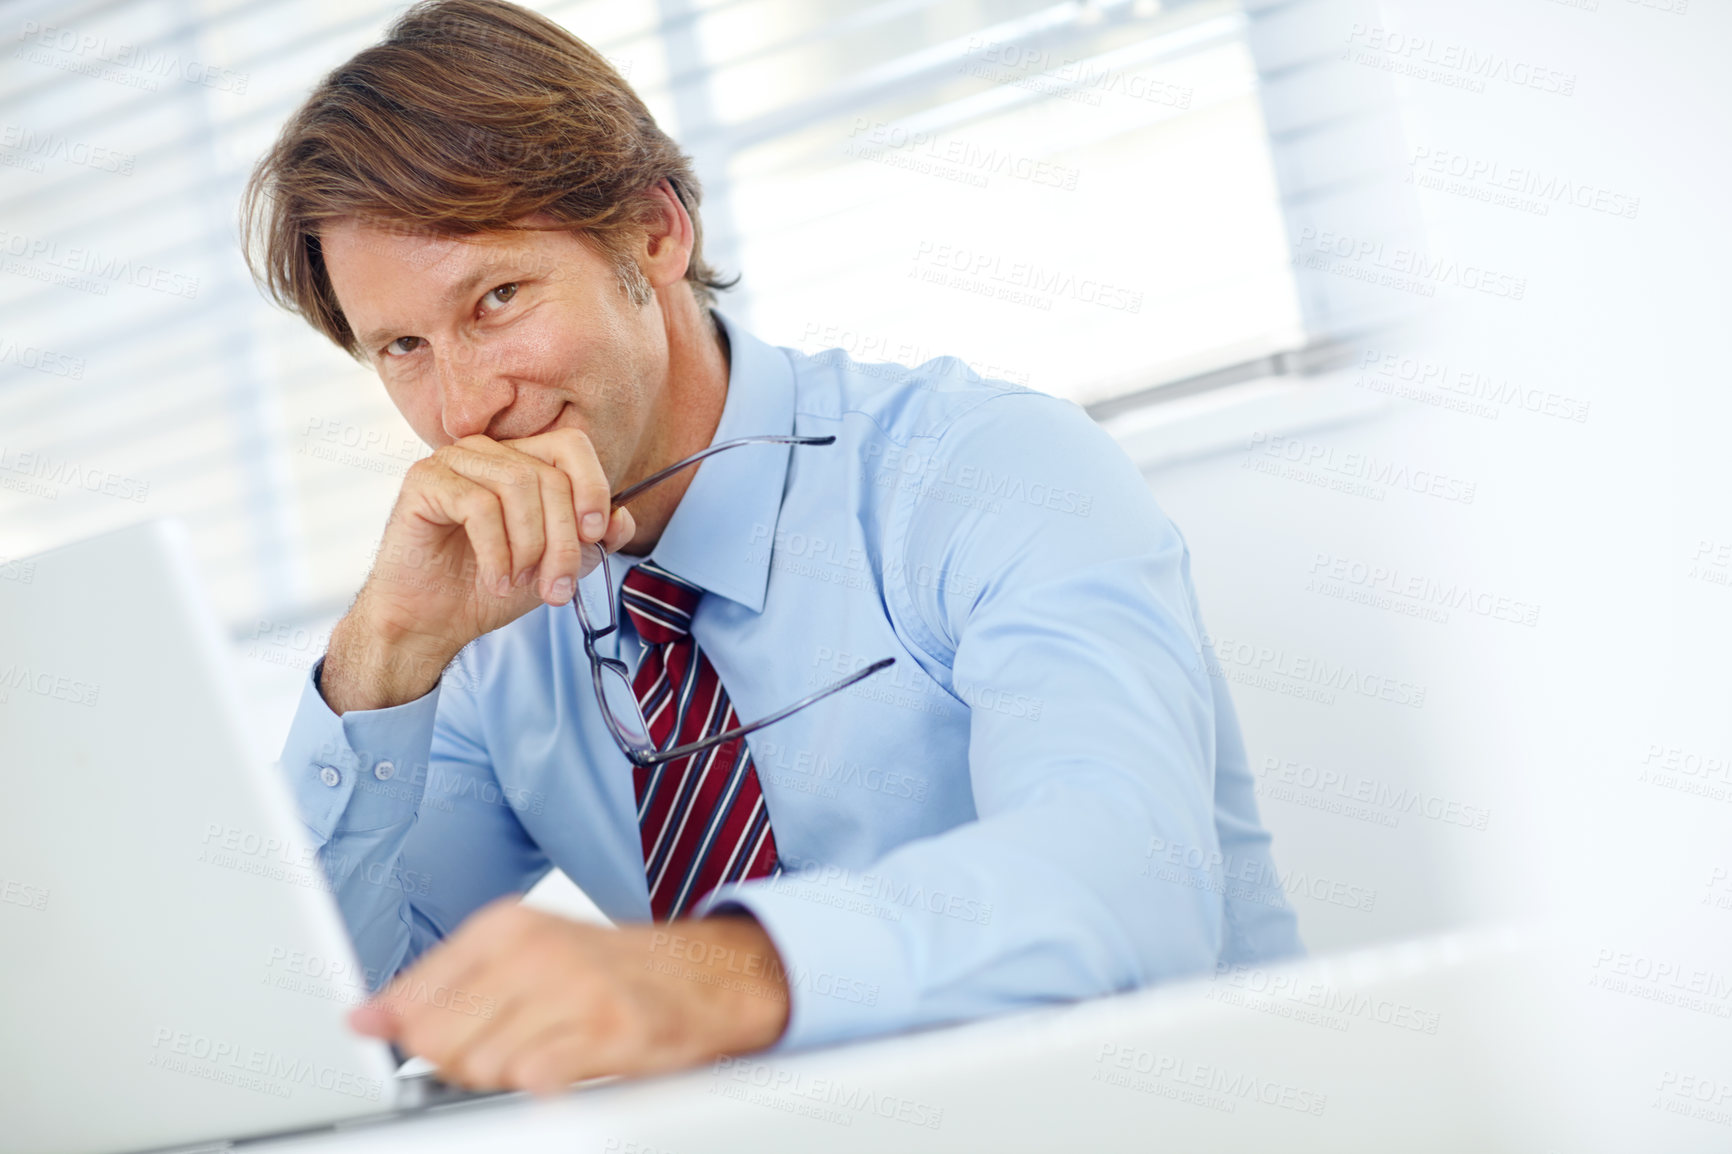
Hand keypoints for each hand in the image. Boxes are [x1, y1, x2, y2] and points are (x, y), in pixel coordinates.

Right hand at [322, 428, 636, 711]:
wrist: (433, 621)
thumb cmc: (491, 586)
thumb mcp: (557, 564)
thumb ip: (594, 539)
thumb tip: (621, 518)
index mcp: (523, 460)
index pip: (572, 445)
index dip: (592, 487)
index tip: (596, 535)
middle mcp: (490, 452)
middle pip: (549, 475)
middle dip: (563, 540)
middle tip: (557, 586)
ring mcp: (455, 460)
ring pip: (518, 485)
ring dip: (530, 547)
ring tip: (520, 582)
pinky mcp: (424, 480)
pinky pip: (478, 506)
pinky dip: (496, 552)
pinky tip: (496, 580)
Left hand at [348, 902, 790, 1095]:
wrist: (704, 976)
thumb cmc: (605, 970)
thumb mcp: (516, 956)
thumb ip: (435, 987)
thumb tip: (363, 1020)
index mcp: (502, 926)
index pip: (412, 1004)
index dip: (419, 1041)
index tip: (435, 1047)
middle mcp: (535, 949)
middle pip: (438, 1042)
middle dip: (459, 1065)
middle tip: (504, 1050)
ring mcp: (574, 988)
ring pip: (482, 1066)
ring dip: (504, 1079)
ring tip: (542, 1055)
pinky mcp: (611, 1030)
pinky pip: (534, 1079)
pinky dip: (541, 1086)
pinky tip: (564, 1070)